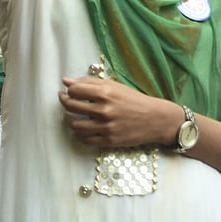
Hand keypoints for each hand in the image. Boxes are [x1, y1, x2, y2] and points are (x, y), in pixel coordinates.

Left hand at [59, 76, 176, 148]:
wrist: (156, 119)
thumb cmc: (135, 100)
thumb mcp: (115, 86)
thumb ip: (90, 82)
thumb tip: (66, 81)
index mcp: (106, 92)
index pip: (74, 90)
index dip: (69, 90)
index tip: (69, 90)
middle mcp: (104, 109)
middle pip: (71, 106)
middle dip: (64, 101)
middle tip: (65, 100)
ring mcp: (106, 127)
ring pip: (75, 125)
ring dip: (69, 119)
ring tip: (71, 115)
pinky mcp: (108, 141)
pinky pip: (85, 139)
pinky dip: (79, 134)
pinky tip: (81, 128)